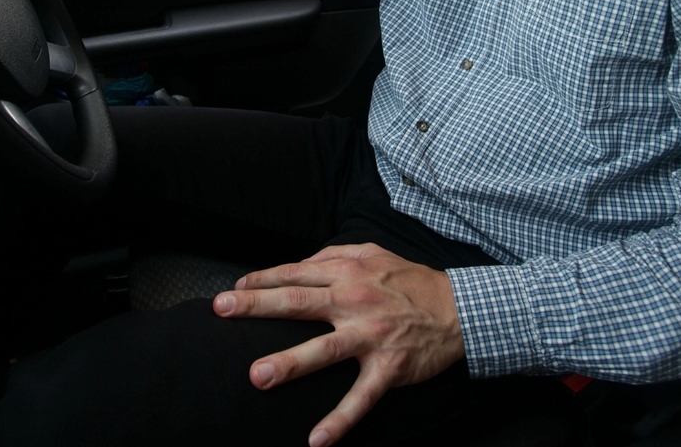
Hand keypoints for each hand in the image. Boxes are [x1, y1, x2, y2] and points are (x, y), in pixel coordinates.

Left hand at [212, 243, 464, 446]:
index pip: (294, 274)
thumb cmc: (410, 281)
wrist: (460, 309)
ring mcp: (370, 335)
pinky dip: (341, 418)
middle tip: (220, 310)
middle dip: (256, 306)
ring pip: (324, 350)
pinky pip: (361, 396)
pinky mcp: (388, 367)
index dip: (261, 281)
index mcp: (346, 273)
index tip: (234, 290)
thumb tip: (299, 263)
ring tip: (257, 376)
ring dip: (290, 363)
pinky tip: (318, 439)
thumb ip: (333, 255)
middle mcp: (353, 301)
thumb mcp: (372, 253)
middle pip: (296, 302)